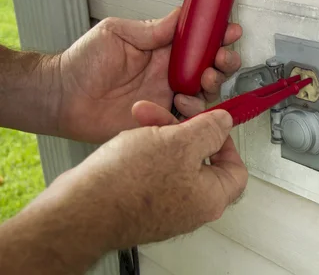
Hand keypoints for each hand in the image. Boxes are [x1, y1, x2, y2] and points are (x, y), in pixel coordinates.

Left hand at [57, 8, 241, 142]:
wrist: (62, 98)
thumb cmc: (81, 63)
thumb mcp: (117, 33)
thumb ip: (152, 28)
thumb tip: (180, 15)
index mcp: (161, 49)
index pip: (197, 41)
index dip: (216, 36)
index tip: (229, 31)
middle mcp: (167, 73)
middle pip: (208, 67)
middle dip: (223, 61)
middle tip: (221, 59)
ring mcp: (166, 95)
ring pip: (204, 92)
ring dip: (211, 84)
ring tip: (202, 80)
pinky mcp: (160, 117)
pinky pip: (187, 117)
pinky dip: (194, 111)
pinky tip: (183, 102)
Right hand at [83, 106, 246, 246]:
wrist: (78, 210)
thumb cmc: (128, 185)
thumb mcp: (180, 142)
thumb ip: (210, 129)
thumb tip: (224, 122)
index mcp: (211, 197)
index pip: (236, 167)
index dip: (226, 140)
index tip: (210, 123)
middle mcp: (191, 206)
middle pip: (201, 157)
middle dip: (183, 128)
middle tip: (170, 111)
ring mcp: (165, 206)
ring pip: (173, 159)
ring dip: (160, 132)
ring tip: (142, 117)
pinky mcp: (141, 202)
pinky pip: (152, 169)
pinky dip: (144, 148)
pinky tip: (130, 136)